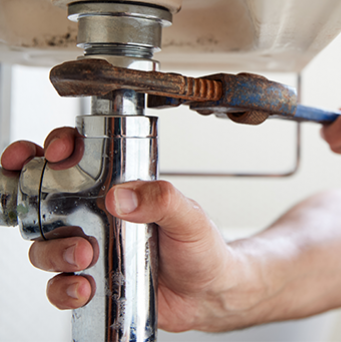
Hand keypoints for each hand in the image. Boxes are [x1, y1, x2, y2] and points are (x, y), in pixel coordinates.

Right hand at [0, 128, 252, 332]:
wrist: (207, 293)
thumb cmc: (200, 247)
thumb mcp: (189, 216)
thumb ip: (163, 200)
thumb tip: (123, 196)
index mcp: (121, 189)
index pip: (81, 158)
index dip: (59, 147)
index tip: (59, 149)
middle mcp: (98, 216)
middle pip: (45, 198)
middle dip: (32, 196)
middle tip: (45, 203)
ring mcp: (92, 248)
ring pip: (45, 244)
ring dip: (54, 249)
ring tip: (84, 254)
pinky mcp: (91, 281)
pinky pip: (59, 284)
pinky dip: (63, 288)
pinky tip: (84, 288)